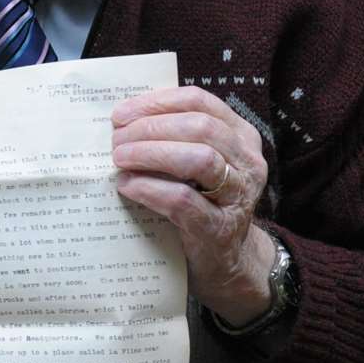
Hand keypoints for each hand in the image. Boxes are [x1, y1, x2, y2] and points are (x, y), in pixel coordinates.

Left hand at [111, 86, 276, 325]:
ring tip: (120, 158)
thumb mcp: (194, 163)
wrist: (224, 261)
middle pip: (199, 127)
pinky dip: (150, 189)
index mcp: (240, 136)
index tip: (121, 113)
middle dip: (150, 128)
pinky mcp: (219, 228)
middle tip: (116, 140)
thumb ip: (171, 138)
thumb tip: (121, 120)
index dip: (157, 103)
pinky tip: (127, 186)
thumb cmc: (200, 202)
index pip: (199, 101)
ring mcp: (238, 196)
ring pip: (199, 159)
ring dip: (151, 153)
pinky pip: (183, 200)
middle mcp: (247, 162)